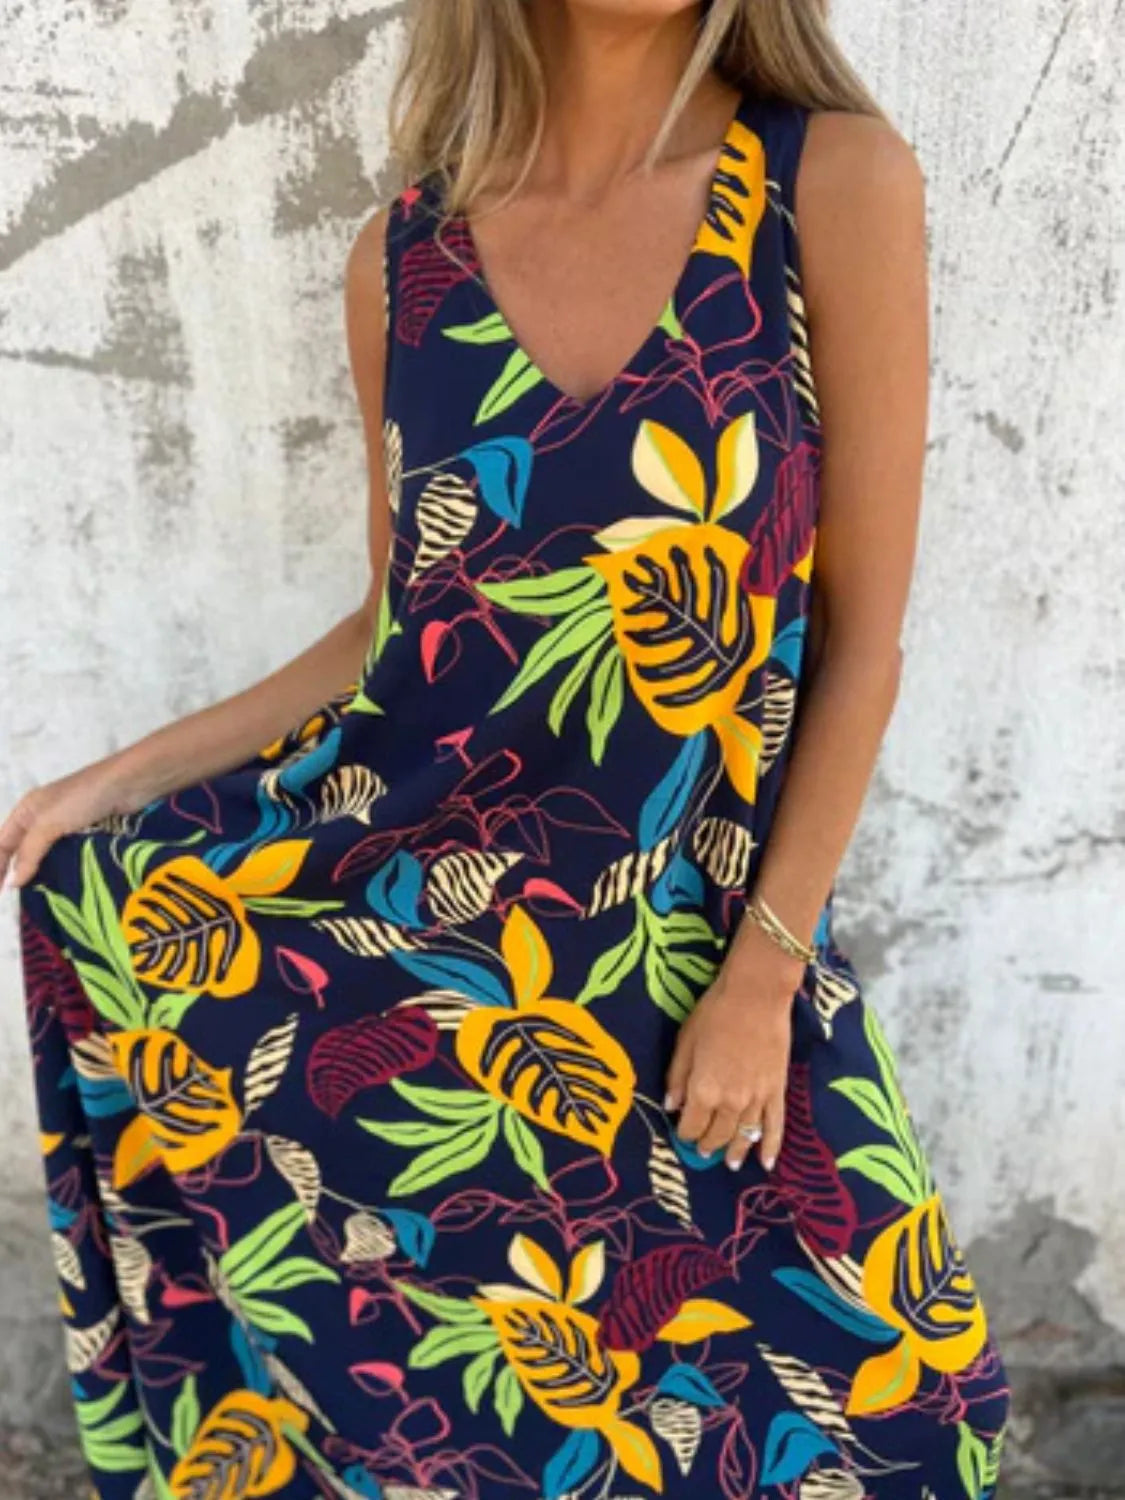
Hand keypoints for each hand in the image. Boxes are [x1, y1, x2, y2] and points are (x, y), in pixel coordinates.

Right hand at [0, 760, 146, 890]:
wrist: (128, 785)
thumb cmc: (83, 798)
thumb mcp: (48, 823)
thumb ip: (29, 853)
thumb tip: (12, 883)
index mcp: (27, 811)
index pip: (3, 843)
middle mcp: (43, 819)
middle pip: (24, 852)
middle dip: (19, 874)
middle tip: (17, 901)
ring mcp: (67, 828)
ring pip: (48, 858)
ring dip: (43, 876)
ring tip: (38, 901)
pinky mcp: (88, 836)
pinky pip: (69, 858)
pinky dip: (65, 872)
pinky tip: (64, 889)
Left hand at [663, 921, 806, 1170]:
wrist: (757, 996)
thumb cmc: (715, 1013)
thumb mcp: (685, 1042)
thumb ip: (677, 1077)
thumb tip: (671, 1106)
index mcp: (703, 1091)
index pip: (691, 1126)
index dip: (685, 1133)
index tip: (683, 1134)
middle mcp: (730, 1103)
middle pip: (717, 1134)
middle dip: (708, 1145)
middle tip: (703, 1151)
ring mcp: (757, 1100)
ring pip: (744, 1136)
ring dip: (735, 1151)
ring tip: (729, 1163)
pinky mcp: (777, 1091)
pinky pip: (774, 1127)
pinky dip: (770, 1147)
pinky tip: (766, 1163)